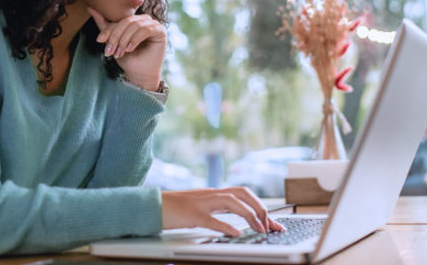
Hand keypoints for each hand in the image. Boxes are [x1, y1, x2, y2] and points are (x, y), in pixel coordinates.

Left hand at [87, 7, 165, 90]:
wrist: (139, 74)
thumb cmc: (127, 58)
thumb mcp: (113, 41)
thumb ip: (104, 26)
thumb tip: (90, 8)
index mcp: (133, 20)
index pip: (118, 20)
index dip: (109, 30)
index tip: (99, 40)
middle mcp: (144, 20)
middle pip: (126, 21)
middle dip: (116, 36)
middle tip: (111, 50)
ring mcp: (153, 24)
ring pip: (135, 25)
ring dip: (125, 39)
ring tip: (121, 52)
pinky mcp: (160, 30)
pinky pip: (146, 29)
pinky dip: (135, 39)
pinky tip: (130, 49)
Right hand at [161, 187, 284, 236]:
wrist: (153, 205)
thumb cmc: (175, 209)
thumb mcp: (201, 207)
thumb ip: (218, 210)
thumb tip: (237, 221)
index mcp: (214, 193)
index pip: (243, 193)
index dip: (261, 206)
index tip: (274, 223)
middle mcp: (211, 194)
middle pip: (243, 192)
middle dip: (260, 207)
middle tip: (270, 225)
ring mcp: (201, 203)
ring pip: (231, 202)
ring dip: (249, 215)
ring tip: (260, 229)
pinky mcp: (192, 214)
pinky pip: (211, 219)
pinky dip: (226, 226)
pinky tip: (236, 233)